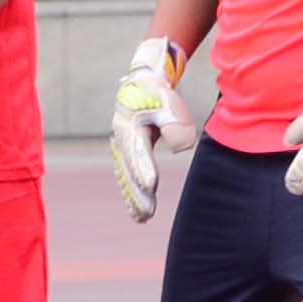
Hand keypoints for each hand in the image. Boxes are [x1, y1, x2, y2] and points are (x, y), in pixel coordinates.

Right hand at [109, 35, 182, 222]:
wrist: (141, 84)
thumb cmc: (158, 93)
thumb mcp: (167, 101)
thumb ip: (174, 122)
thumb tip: (180, 146)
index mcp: (131, 125)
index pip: (138, 151)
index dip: (144, 169)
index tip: (151, 186)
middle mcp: (122, 139)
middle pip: (130, 170)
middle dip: (138, 193)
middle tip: (147, 213)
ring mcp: (122, 147)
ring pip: (127, 176)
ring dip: (134, 197)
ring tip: (142, 218)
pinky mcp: (126, 153)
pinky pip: (127, 176)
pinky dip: (131, 193)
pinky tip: (136, 209)